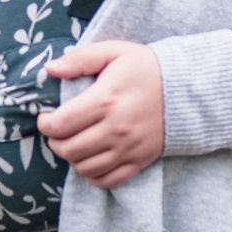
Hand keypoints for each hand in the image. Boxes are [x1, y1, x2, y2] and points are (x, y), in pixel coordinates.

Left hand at [36, 40, 162, 188]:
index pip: (61, 124)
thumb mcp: (114, 51)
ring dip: (71, 158)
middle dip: (54, 142)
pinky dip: (91, 175)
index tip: (45, 117)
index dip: (45, 124)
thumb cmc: (146, 67)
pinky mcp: (139, 161)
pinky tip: (88, 160)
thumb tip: (50, 68)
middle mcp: (115, 129)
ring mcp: (128, 148)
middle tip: (56, 131)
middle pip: (69, 149)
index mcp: (105, 100)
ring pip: (85, 167)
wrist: (186, 89)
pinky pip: (107, 180)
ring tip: (71, 143)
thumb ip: (80, 59)